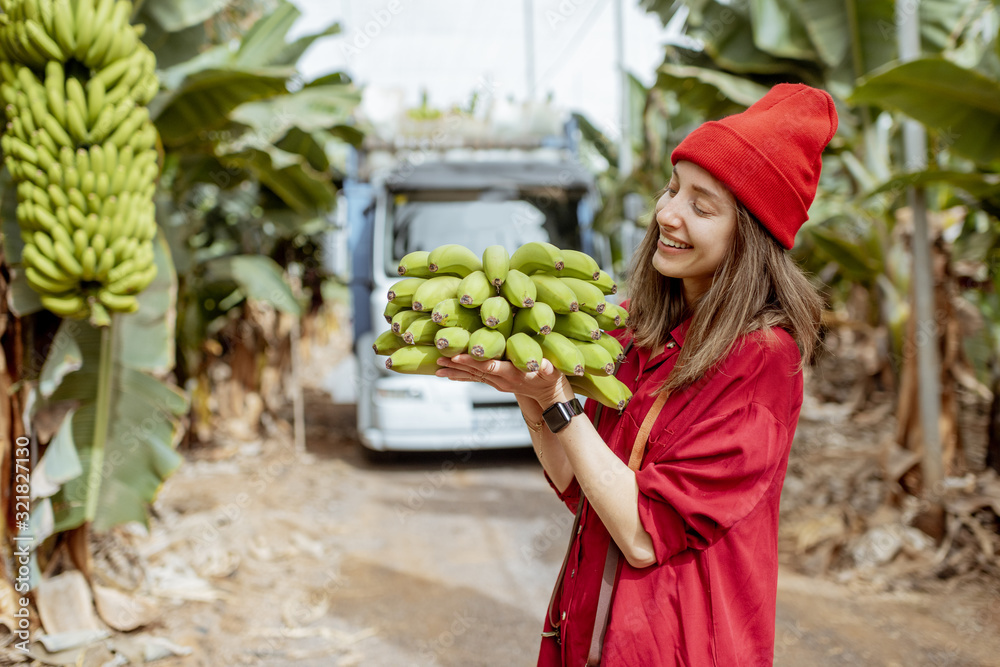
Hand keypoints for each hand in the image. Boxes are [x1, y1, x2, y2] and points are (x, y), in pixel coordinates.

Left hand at [435, 354, 574, 406]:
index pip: (489, 366)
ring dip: (455, 372)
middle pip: (475, 372)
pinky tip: (450, 375)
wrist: (551, 396)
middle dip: (456, 366)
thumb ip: (548, 368)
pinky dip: (463, 376)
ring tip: (438, 369)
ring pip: (473, 376)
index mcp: (512, 374)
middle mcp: (501, 380)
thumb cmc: (553, 379)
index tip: (456, 357)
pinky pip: (477, 379)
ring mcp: (498, 383)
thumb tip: (544, 364)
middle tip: (438, 361)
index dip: (472, 361)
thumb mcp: (553, 372)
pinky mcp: (497, 383)